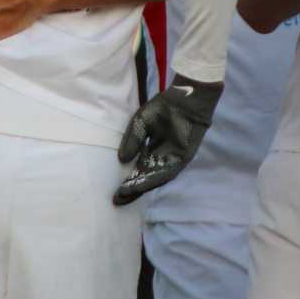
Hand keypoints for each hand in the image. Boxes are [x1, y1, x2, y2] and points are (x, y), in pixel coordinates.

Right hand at [114, 75, 222, 204]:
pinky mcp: (184, 158)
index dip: (128, 182)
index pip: (138, 172)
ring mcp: (173, 160)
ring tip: (128, 193)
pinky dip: (157, 178)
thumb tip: (122, 160)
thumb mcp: (141, 122)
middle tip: (118, 199)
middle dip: (133, 189)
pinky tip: (145, 183)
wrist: (184, 99)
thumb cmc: (163, 108)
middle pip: (146, 179)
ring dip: (143, 186)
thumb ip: (132, 140)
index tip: (115, 193)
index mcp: (151, 152)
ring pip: (156, 178)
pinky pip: (169, 171)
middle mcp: (162, 159)